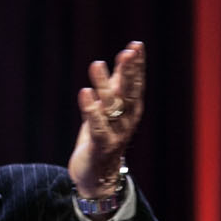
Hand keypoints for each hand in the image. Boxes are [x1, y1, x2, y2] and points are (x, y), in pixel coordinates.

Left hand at [69, 40, 145, 197]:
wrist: (98, 175)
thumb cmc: (103, 136)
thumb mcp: (110, 108)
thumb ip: (116, 85)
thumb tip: (124, 58)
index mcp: (130, 110)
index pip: (135, 84)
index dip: (136, 66)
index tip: (135, 46)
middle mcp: (126, 120)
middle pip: (129, 93)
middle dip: (129, 72)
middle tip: (128, 52)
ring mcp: (115, 133)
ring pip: (111, 106)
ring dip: (104, 84)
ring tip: (96, 64)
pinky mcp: (101, 145)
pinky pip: (97, 126)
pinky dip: (91, 110)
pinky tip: (85, 92)